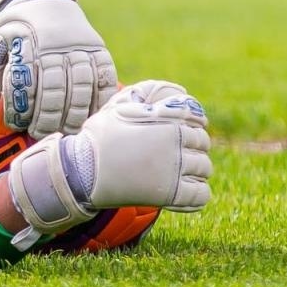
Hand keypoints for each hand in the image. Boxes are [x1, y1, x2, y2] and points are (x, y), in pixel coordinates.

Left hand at [0, 0, 117, 136]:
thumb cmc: (14, 31)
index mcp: (25, 43)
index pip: (25, 81)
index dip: (21, 107)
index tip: (17, 123)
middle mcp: (54, 44)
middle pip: (55, 88)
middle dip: (48, 116)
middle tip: (41, 133)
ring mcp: (79, 45)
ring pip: (82, 85)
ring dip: (75, 113)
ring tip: (67, 131)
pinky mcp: (98, 48)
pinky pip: (104, 76)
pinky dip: (101, 98)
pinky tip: (92, 116)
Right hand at [4, 81, 211, 249]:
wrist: (83, 171)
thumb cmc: (100, 138)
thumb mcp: (118, 106)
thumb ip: (146, 93)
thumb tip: (178, 91)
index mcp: (166, 119)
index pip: (197, 119)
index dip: (193, 125)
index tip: (183, 132)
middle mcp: (175, 142)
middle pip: (202, 144)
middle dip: (192, 147)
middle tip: (173, 153)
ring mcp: (174, 169)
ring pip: (204, 168)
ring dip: (195, 170)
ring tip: (176, 171)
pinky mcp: (171, 194)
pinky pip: (201, 195)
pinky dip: (196, 193)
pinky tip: (182, 189)